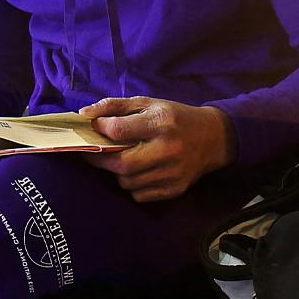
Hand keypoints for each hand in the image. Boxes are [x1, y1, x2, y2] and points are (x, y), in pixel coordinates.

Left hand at [80, 97, 235, 202]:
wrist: (213, 138)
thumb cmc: (175, 118)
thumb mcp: (148, 103)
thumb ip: (114, 106)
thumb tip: (84, 115)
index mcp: (161, 123)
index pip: (118, 130)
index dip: (100, 129)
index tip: (94, 127)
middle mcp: (167, 150)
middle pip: (120, 164)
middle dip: (100, 159)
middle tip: (93, 153)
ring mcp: (172, 173)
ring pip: (127, 182)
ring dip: (117, 172)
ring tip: (121, 160)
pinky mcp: (174, 190)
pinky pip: (139, 195)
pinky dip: (132, 185)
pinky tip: (139, 172)